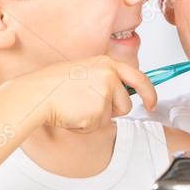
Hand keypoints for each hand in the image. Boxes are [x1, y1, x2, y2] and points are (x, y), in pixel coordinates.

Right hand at [20, 56, 156, 133]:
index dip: (149, 93)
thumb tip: (120, 92)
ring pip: (113, 116)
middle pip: (126, 103)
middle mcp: (109, 75)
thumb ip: (104, 78)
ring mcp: (104, 93)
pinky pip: (98, 126)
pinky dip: (85, 125)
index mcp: (106, 63)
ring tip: (77, 107)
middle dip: (114, 111)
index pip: (139, 77)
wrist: (37, 94)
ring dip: (98, 118)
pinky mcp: (98, 111)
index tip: (152, 103)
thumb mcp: (84, 70)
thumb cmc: (53, 84)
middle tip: (93, 109)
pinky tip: (72, 114)